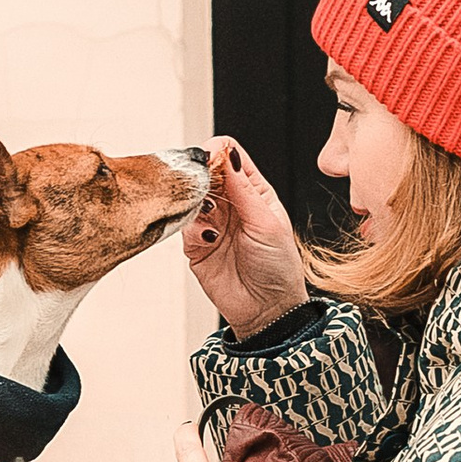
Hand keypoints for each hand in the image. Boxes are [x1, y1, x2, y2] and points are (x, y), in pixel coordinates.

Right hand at [185, 137, 309, 339]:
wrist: (267, 310)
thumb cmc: (278, 267)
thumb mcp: (267, 223)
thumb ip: (244, 190)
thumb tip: (228, 154)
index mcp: (254, 192)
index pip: (231, 158)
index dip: (218, 152)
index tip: (209, 155)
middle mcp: (230, 204)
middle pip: (206, 173)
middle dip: (201, 174)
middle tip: (201, 183)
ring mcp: (211, 223)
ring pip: (191, 197)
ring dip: (195, 201)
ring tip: (209, 214)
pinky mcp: (195, 245)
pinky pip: (183, 225)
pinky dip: (192, 227)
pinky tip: (209, 238)